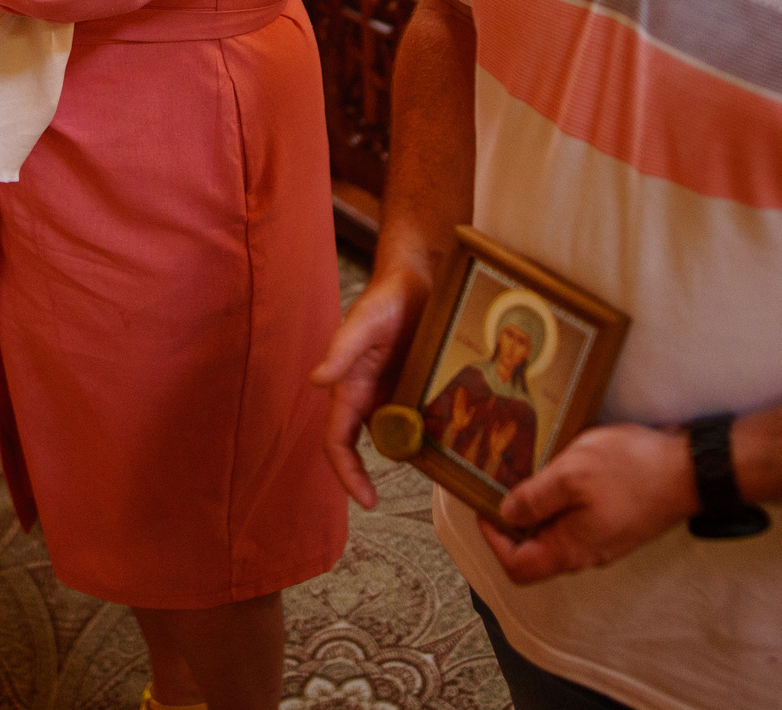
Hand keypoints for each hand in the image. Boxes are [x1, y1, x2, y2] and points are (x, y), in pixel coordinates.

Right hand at [310, 263, 429, 508]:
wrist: (421, 280)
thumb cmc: (387, 298)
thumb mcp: (365, 321)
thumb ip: (343, 349)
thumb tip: (317, 380)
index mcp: (351, 389)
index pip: (338, 442)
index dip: (348, 474)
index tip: (368, 501)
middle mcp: (373, 400)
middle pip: (373, 449)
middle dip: (391, 473)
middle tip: (425, 481)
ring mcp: (399, 398)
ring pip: (404, 440)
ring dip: (419, 456)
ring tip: (450, 468)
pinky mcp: (424, 391)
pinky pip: (428, 423)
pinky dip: (439, 437)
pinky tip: (463, 445)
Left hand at [476, 422, 698, 582]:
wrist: (690, 470)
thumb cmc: (630, 470)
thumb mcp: (571, 475)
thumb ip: (535, 499)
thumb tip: (506, 514)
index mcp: (571, 550)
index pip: (518, 567)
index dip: (493, 541)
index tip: (484, 505)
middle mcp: (585, 554)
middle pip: (535, 552)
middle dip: (513, 521)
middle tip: (503, 482)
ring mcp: (604, 540)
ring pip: (556, 535)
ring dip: (538, 508)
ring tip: (531, 472)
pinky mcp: (617, 524)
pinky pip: (577, 521)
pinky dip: (561, 502)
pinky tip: (562, 472)